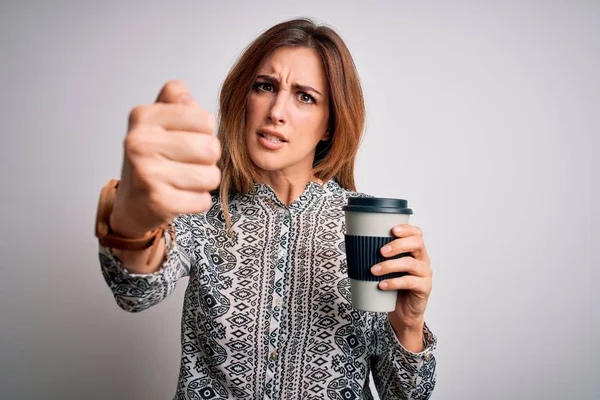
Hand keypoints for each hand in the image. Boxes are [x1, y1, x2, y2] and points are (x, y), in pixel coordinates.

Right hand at [109, 80, 220, 237]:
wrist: (132, 202)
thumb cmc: (154, 158)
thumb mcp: (159, 120)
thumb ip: (175, 98)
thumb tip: (188, 99)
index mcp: (144, 116)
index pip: (206, 120)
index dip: (206, 132)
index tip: (188, 139)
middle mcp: (140, 142)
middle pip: (211, 148)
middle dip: (208, 159)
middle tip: (189, 163)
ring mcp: (147, 172)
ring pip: (211, 176)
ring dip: (205, 181)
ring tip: (185, 180)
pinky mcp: (158, 201)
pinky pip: (203, 201)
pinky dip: (198, 201)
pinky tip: (180, 196)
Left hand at [370, 224, 432, 329]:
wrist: (402, 313)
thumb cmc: (392, 287)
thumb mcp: (386, 269)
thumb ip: (378, 258)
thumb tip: (353, 247)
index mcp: (415, 251)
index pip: (417, 234)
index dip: (406, 229)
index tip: (392, 230)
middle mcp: (422, 260)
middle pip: (417, 244)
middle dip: (398, 245)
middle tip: (380, 252)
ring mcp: (425, 274)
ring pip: (411, 264)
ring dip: (390, 265)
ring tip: (374, 270)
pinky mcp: (424, 288)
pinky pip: (410, 282)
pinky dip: (393, 282)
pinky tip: (381, 285)